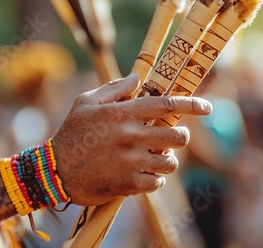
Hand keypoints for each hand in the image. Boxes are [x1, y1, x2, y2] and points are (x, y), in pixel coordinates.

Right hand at [51, 74, 211, 205]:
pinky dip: (154, 178)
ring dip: (166, 160)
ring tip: (154, 157)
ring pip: (170, 162)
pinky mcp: (128, 184)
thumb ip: (114, 88)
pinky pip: (157, 182)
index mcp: (123, 113)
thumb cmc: (71, 133)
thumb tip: (138, 79)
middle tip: (171, 138)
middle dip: (180, 137)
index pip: (167, 105)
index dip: (192, 104)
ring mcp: (131, 161)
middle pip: (177, 136)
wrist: (54, 171)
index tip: (208, 107)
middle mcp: (131, 136)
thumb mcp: (85, 102)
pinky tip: (143, 173)